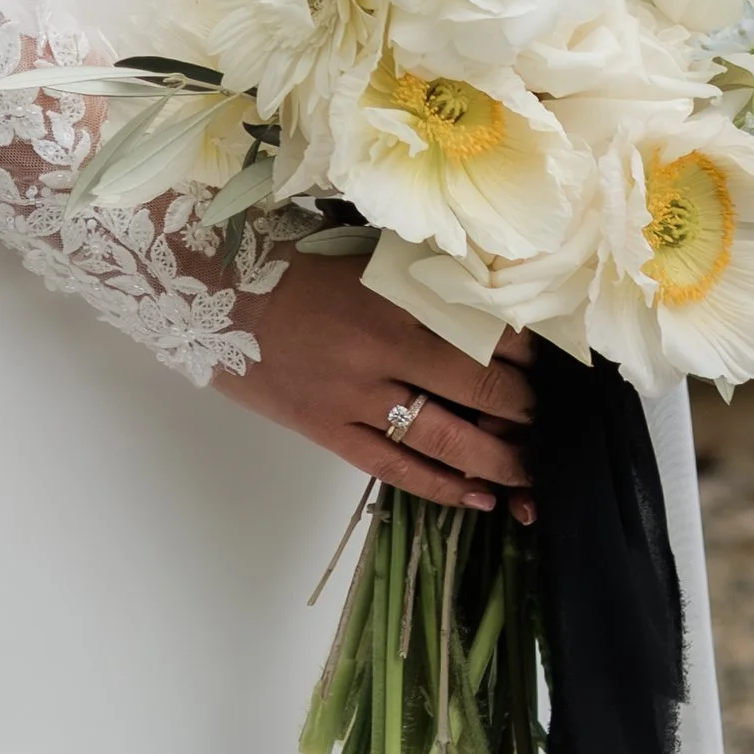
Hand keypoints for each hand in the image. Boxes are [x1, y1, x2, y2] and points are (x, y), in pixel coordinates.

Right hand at [209, 246, 534, 512]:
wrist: (213, 293)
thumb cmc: (293, 264)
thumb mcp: (364, 256)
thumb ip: (420, 281)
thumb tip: (485, 302)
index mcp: (394, 295)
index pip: (481, 328)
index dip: (521, 349)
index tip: (539, 359)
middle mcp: (381, 350)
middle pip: (475, 387)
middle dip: (519, 406)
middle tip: (540, 415)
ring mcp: (354, 397)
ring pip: (443, 437)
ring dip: (496, 457)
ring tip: (528, 471)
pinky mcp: (330, 432)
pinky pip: (395, 468)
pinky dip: (441, 487)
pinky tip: (478, 497)